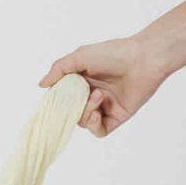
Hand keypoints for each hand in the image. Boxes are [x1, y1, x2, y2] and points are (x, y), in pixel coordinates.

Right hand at [37, 35, 169, 138]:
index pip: (62, 97)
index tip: (51, 101)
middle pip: (70, 112)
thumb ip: (59, 70)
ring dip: (84, 112)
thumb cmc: (114, 53)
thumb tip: (41, 85)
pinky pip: (99, 130)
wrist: (144, 59)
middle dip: (69, 109)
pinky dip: (93, 124)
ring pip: (82, 122)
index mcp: (81, 80)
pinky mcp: (117, 116)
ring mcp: (104, 107)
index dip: (55, 102)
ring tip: (97, 95)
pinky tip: (96, 111)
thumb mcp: (80, 57)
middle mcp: (91, 94)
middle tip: (74, 99)